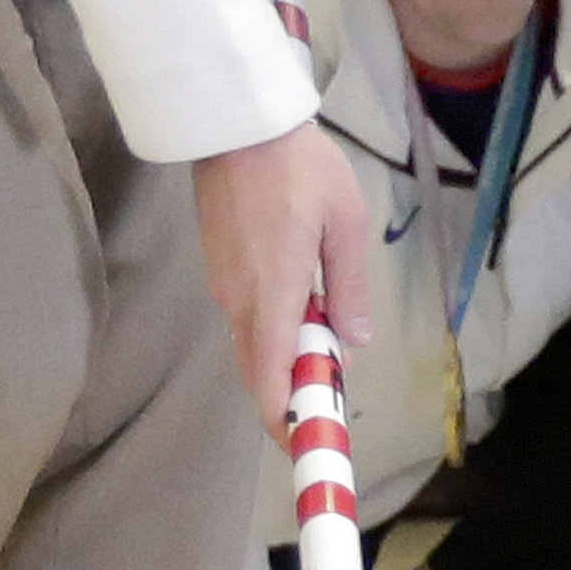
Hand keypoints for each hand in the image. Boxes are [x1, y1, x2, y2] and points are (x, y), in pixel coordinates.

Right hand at [191, 122, 374, 418]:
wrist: (237, 125)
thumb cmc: (300, 168)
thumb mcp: (345, 223)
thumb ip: (350, 286)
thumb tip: (352, 343)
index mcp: (273, 294)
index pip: (271, 378)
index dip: (286, 419)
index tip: (308, 445)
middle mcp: (239, 300)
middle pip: (258, 372)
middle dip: (289, 400)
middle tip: (327, 412)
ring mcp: (223, 285)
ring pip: (251, 347)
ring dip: (282, 366)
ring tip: (324, 366)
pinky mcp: (218, 270)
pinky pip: (245, 321)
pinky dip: (271, 338)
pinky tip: (303, 323)